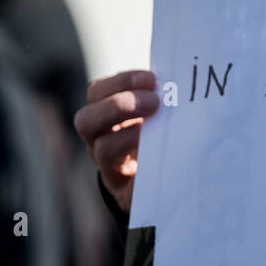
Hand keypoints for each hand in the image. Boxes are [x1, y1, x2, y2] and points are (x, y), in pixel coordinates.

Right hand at [73, 70, 158, 213]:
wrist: (171, 180)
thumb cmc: (166, 136)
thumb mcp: (160, 112)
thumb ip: (161, 96)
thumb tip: (179, 75)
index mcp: (107, 113)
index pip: (97, 92)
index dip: (122, 82)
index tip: (152, 79)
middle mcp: (100, 139)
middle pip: (85, 120)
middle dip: (119, 105)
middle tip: (154, 102)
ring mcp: (109, 166)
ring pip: (101, 149)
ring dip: (129, 134)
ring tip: (156, 127)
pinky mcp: (123, 190)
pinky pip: (122, 175)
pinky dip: (140, 159)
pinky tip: (159, 151)